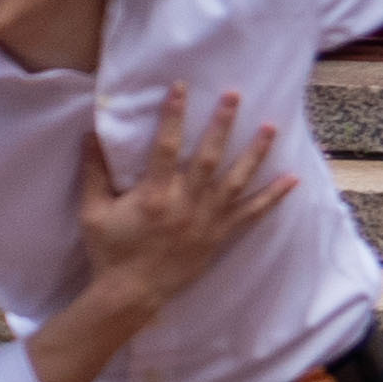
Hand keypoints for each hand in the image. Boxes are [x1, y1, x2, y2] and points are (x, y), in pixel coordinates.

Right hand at [70, 87, 295, 319]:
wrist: (131, 293)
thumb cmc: (110, 251)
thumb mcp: (92, 211)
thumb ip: (94, 172)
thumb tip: (90, 135)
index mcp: (153, 195)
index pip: (165, 146)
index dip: (173, 115)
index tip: (180, 88)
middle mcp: (185, 204)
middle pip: (208, 157)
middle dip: (222, 124)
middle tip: (234, 96)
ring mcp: (207, 220)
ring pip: (236, 180)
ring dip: (254, 153)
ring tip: (270, 127)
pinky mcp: (220, 235)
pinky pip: (252, 214)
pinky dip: (273, 197)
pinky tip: (292, 179)